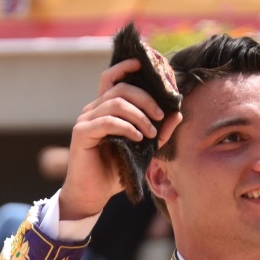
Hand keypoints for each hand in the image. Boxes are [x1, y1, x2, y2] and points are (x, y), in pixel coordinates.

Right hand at [58, 59, 181, 219]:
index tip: (144, 65)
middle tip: (161, 116)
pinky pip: (107, 121)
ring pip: (115, 103)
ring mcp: (85, 119)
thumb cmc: (115, 170)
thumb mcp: (143, 149)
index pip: (112, 78)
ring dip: (139, 115)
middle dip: (146, 99)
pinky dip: (126, 127)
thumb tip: (178, 114)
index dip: (126, 67)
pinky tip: (138, 138)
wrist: (93, 194)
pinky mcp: (81, 133)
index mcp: (105, 108)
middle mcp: (93, 109)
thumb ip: (160, 132)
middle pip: (120, 88)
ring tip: (152, 132)